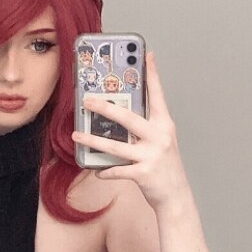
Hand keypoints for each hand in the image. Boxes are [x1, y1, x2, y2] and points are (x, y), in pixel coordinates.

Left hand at [72, 52, 189, 209]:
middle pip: (128, 118)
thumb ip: (144, 127)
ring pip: (116, 146)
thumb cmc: (164, 166)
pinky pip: (117, 170)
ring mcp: (152, 155)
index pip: (157, 95)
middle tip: (87, 101)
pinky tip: (97, 170)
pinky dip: (105, 171)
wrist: (176, 196)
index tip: (146, 54)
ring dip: (93, 140)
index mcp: (164, 125)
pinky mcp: (144, 174)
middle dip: (105, 108)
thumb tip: (118, 114)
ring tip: (76, 135)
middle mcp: (160, 137)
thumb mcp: (160, 142)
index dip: (152, 74)